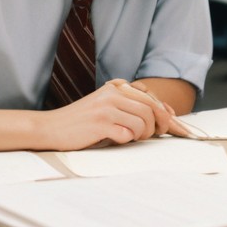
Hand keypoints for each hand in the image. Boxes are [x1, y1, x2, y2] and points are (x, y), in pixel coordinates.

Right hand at [41, 79, 178, 149]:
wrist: (50, 128)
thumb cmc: (81, 121)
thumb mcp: (106, 105)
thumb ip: (130, 105)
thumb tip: (166, 113)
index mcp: (116, 87)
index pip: (150, 97)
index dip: (166, 113)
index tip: (176, 126)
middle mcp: (113, 93)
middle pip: (151, 108)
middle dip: (160, 125)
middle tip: (157, 135)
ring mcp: (106, 107)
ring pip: (143, 122)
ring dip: (142, 134)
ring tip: (130, 137)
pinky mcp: (100, 123)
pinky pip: (128, 133)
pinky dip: (127, 140)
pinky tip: (117, 139)